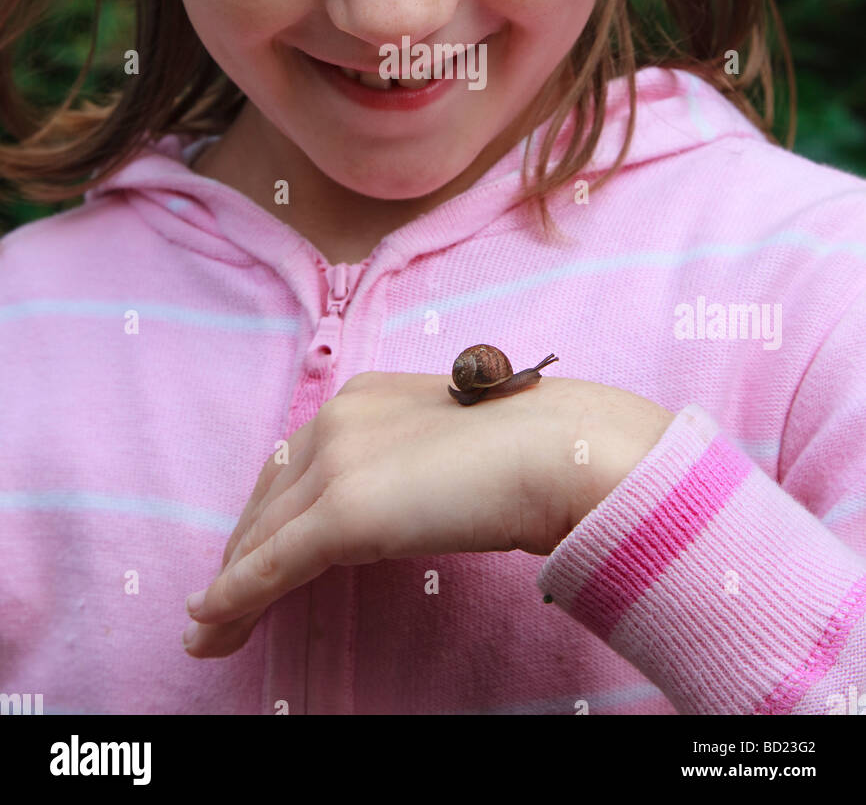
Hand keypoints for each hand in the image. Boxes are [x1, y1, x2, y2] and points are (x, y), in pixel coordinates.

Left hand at [182, 371, 673, 658]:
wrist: (561, 450)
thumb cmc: (534, 447)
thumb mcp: (453, 445)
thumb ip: (416, 463)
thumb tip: (410, 500)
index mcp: (365, 396)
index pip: (296, 460)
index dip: (269, 508)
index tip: (257, 544)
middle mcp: (339, 419)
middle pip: (270, 495)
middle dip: (242, 548)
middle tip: (220, 596)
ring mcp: (338, 463)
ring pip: (264, 535)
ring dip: (230, 584)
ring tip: (208, 629)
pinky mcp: (345, 513)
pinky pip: (273, 565)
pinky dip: (235, 597)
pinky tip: (211, 625)